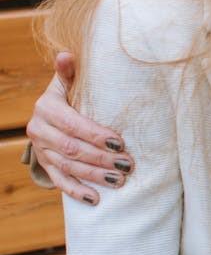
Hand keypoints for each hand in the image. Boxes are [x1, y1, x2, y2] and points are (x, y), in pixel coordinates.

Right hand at [25, 52, 134, 204]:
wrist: (49, 112)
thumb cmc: (70, 92)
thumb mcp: (68, 81)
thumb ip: (70, 72)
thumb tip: (67, 54)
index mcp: (46, 108)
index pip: (73, 125)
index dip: (96, 136)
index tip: (119, 144)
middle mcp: (39, 130)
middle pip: (72, 149)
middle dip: (100, 159)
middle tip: (127, 165)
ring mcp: (40, 150)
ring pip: (68, 166)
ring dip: (93, 176)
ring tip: (119, 181)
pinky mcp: (44, 165)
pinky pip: (59, 181)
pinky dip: (77, 191)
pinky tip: (96, 200)